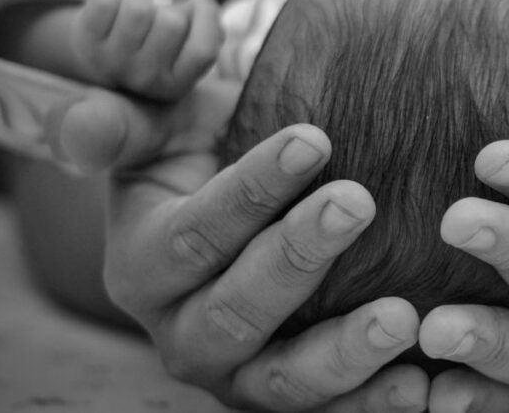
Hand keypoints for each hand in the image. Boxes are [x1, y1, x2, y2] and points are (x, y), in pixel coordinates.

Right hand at [44, 90, 428, 411]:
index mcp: (143, 265)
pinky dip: (370, 404)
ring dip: (343, 352)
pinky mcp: (281, 395)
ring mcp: (233, 373)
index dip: (251, 190)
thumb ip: (124, 123)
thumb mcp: (158, 129)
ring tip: (402, 317)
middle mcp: (178, 332)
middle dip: (298, 257)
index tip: (313, 140)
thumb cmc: (201, 154)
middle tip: (358, 202)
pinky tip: (421, 386)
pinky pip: (325, 412)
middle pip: (235, 311)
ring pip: (280, 380)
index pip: (194, 234)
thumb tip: (88, 124)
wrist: (227, 213)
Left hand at [69, 0, 222, 100]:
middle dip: (169, 8)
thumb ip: (206, 29)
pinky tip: (111, 13)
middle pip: (173, 22)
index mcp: (175, 85)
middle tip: (158, 19)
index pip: (204, 49)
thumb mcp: (184, 51)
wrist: (98, 60)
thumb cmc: (152, 48)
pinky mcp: (87, 39)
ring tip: (133, 17)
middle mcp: (145, 79)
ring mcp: (113, 61)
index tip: (201, 1)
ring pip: (139, 6)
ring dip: (139, 0)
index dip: (207, 16)